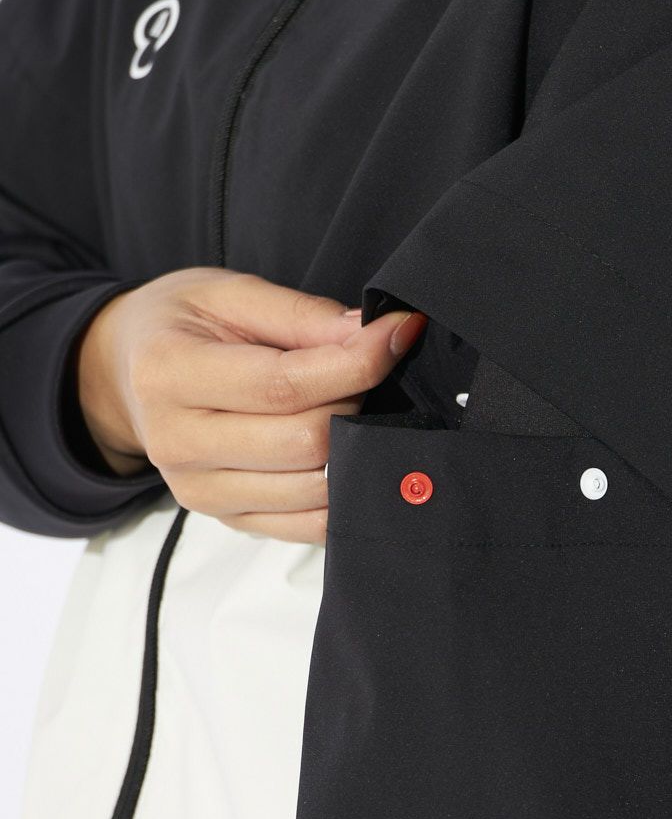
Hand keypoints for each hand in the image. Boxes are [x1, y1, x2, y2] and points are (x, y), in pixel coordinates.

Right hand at [75, 266, 426, 541]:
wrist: (125, 371)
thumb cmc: (181, 325)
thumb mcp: (230, 293)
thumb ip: (302, 314)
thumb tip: (371, 336)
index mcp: (170, 373)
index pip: (283, 386)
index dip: (355, 364)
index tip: (399, 335)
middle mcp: (178, 442)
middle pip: (304, 443)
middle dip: (354, 401)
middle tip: (369, 366)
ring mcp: (200, 491)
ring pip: (313, 488)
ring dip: (353, 446)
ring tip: (354, 404)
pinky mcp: (227, 519)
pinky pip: (306, 526)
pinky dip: (342, 493)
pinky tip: (350, 453)